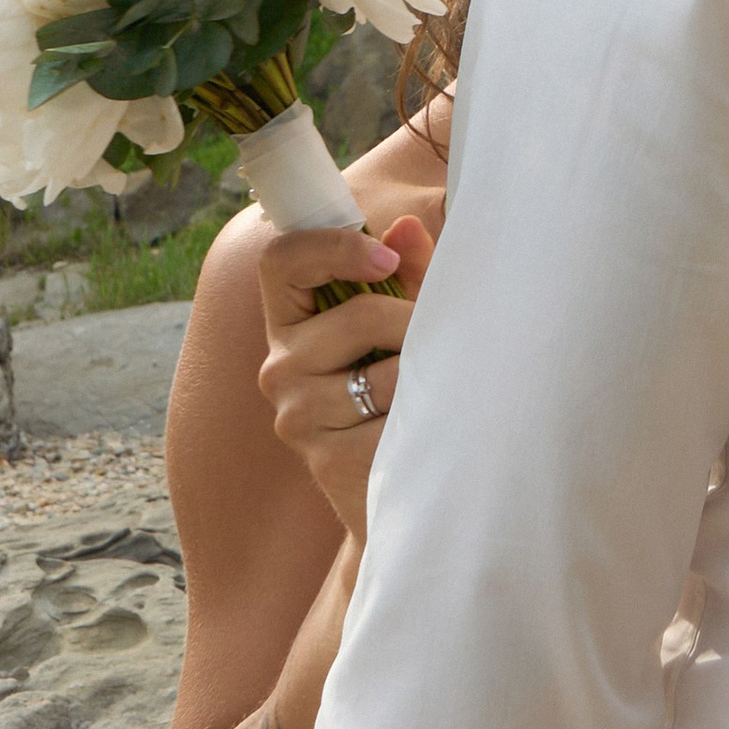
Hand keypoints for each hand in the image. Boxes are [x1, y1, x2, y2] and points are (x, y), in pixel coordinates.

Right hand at [255, 213, 436, 543]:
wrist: (397, 499)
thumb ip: (405, 276)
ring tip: (444, 393)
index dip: (334, 246)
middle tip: (449, 345)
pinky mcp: (327, 459)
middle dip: (418, 324)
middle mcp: (279, 367)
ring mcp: (298, 416)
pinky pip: (398, 419)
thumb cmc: (401, 397)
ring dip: (431, 376)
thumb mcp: (403, 329)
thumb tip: (406, 229)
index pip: (282, 259)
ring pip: (388, 370)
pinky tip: (433, 435)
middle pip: (359, 314)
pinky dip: (430, 420)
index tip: (386, 258)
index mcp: (291, 323)